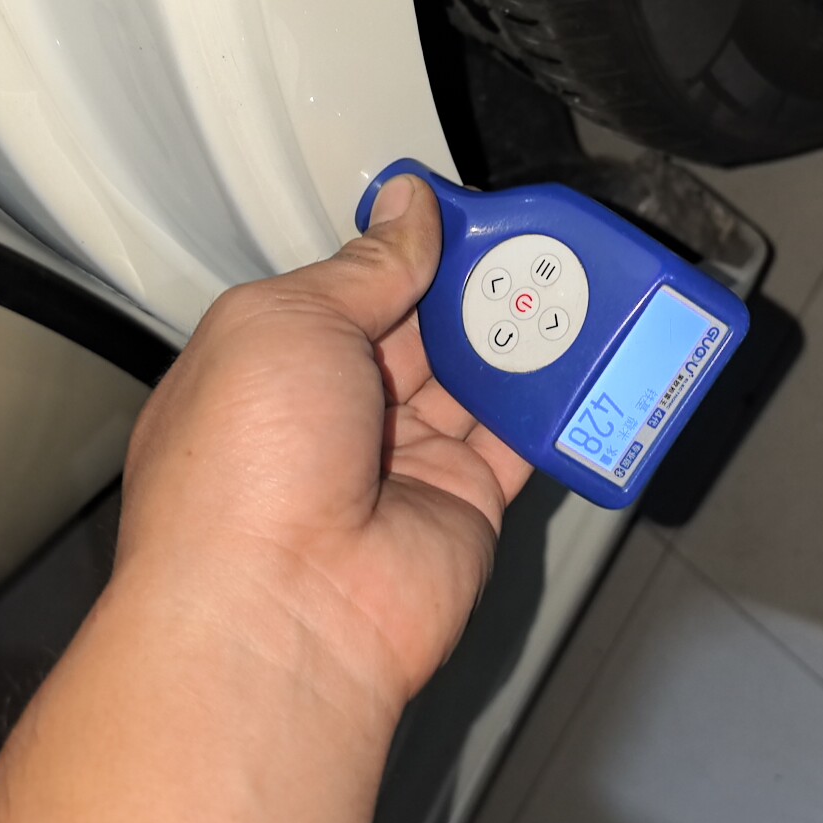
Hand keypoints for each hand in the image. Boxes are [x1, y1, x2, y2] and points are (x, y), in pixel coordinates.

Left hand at [116, 173, 531, 707]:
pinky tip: (580, 356)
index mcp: (277, 363)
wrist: (282, 612)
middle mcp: (337, 415)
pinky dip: (554, 402)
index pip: (357, 287)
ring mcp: (401, 463)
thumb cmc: (242, 474)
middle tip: (529, 245)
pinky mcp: (462, 504)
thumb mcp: (289, 321)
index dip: (412, 249)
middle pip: (426, 330)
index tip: (465, 216)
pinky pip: (520, 441)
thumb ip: (366, 266)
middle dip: (476, 287)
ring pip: (478, 379)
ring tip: (566, 285)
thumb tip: (406, 210)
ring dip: (519, 336)